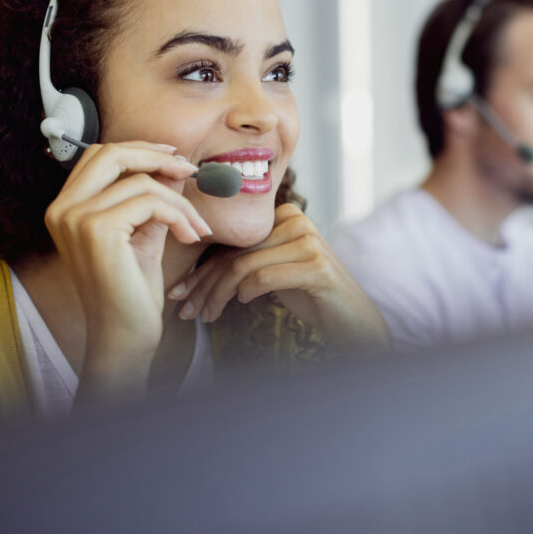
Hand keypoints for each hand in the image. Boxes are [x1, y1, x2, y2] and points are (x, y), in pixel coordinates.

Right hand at [44, 141, 211, 387]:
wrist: (124, 333)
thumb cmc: (132, 289)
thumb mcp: (144, 233)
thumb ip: (153, 199)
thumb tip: (175, 166)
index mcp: (66, 208)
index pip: (100, 155)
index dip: (140, 150)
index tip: (174, 160)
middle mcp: (62, 209)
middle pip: (111, 153)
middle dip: (156, 156)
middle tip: (190, 171)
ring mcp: (75, 218)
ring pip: (141, 182)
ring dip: (180, 202)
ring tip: (196, 227)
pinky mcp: (97, 230)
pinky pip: (151, 202)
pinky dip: (179, 216)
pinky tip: (189, 237)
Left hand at [169, 203, 390, 351]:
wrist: (353, 318)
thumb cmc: (310, 295)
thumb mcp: (275, 270)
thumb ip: (248, 260)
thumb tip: (196, 273)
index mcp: (285, 216)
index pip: (233, 242)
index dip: (202, 269)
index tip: (179, 292)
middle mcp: (298, 221)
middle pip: (235, 253)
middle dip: (204, 284)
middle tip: (184, 309)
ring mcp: (309, 242)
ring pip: (244, 266)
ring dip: (218, 295)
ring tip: (205, 316)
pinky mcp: (317, 266)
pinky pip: (264, 277)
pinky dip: (246, 292)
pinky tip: (242, 304)